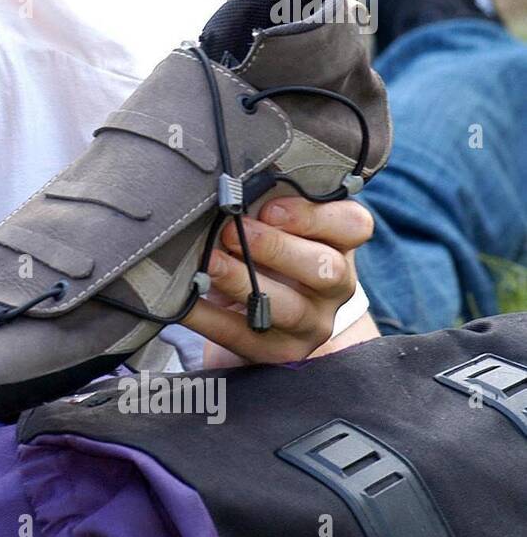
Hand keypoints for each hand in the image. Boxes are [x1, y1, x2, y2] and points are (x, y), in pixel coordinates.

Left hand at [181, 196, 375, 367]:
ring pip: (288, 308)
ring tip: (208, 263)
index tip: (270, 208)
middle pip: (326, 268)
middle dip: (275, 248)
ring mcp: (309, 324)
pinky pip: (242, 336)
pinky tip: (183, 301)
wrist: (254, 314)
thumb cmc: (261, 251)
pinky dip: (208, 317)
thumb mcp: (272, 226)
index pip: (354, 226)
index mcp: (338, 244)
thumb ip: (261, 204)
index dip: (315, 216)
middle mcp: (333, 286)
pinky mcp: (276, 351)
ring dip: (242, 282)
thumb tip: (227, 184)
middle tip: (231, 233)